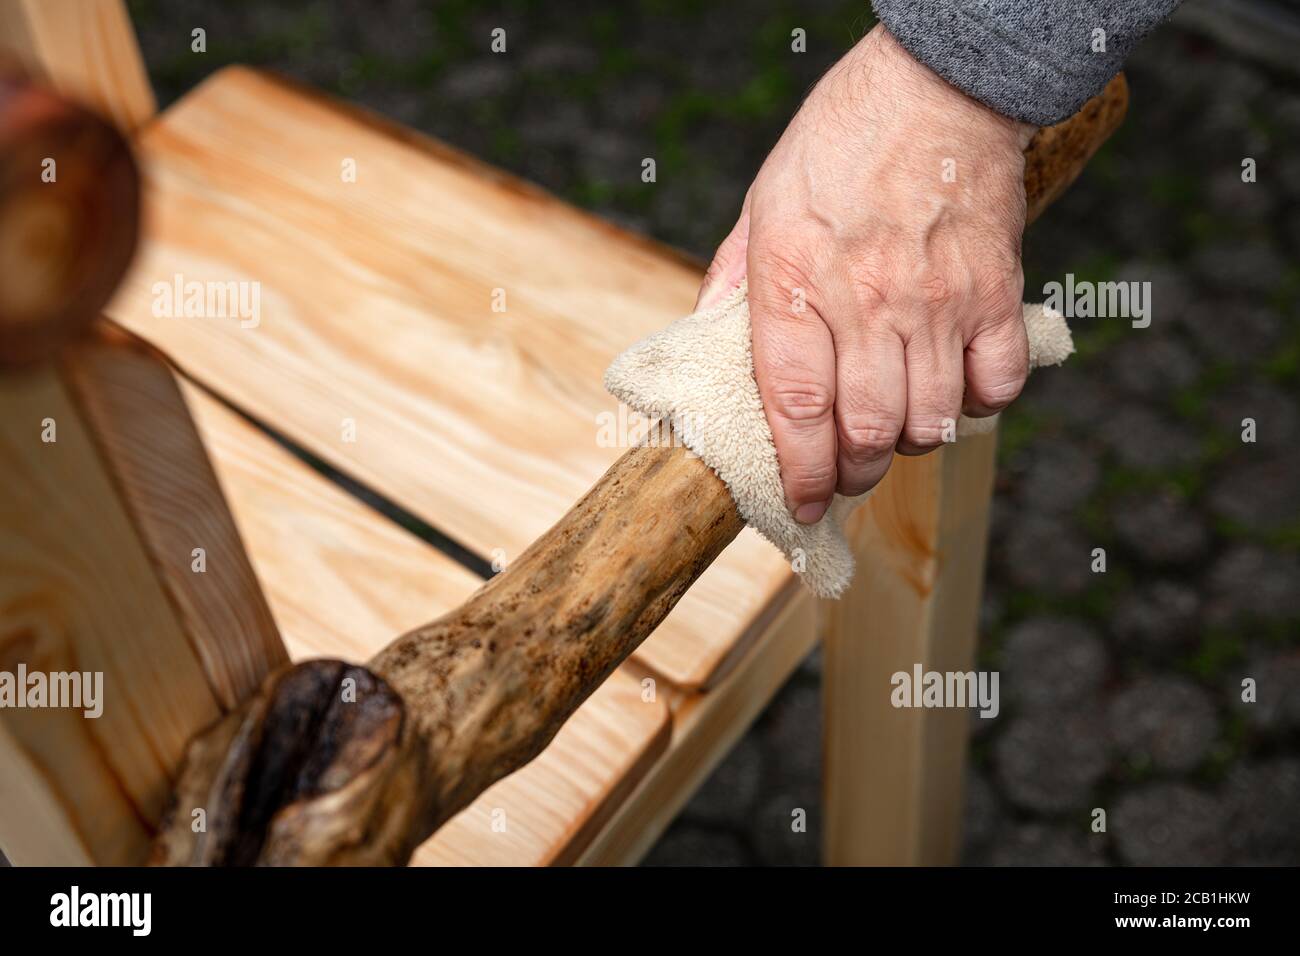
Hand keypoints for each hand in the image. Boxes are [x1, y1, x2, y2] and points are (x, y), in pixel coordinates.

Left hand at [697, 24, 1035, 522]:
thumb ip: (734, 279)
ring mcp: (936, 300)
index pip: (795, 407)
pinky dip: (977, 404)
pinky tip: (955, 388)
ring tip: (894, 427)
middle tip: (846, 473)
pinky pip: (996, 385)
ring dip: (909, 442)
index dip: (800, 472)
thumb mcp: (763, 203)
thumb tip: (706, 338)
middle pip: (867, 431)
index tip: (802, 504)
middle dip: (853, 472)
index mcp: (795, 281)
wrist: (938, 83)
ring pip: (930, 420)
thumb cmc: (843, 139)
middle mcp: (867, 301)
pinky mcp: (994, 291)